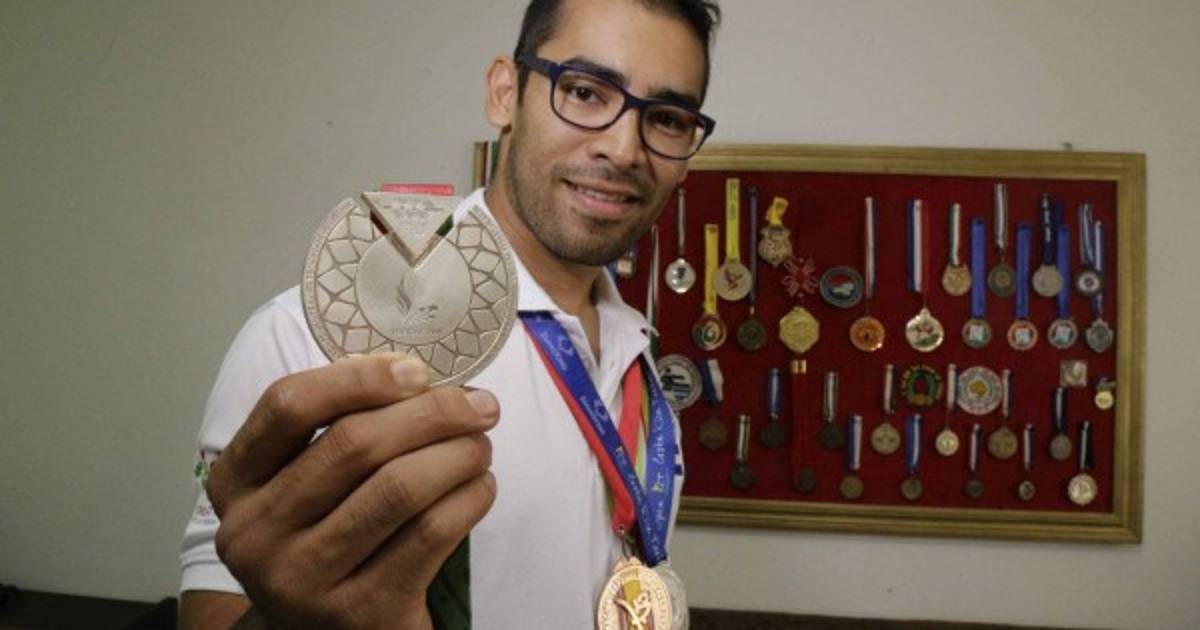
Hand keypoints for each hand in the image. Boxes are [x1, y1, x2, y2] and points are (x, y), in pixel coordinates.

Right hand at [205, 353, 498, 628]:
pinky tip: (480, 486)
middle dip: (432, 413)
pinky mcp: (360, 612)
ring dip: (458, 454)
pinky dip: (469, 498)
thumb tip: (416, 375)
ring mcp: (303, 579)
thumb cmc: (324, 535)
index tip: (417, 371)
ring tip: (480, 445)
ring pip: (398, 488)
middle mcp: (256, 533)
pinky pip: (430, 534)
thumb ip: (340, 426)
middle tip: (479, 406)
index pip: (289, 405)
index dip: (359, 377)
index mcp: (235, 482)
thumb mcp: (304, 483)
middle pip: (353, 444)